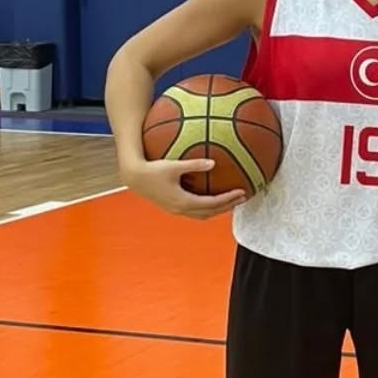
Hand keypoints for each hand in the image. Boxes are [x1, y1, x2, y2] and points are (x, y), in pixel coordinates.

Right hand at [122, 156, 247, 220]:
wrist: (135, 178)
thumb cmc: (153, 170)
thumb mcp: (174, 166)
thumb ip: (194, 164)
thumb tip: (213, 163)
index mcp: (184, 201)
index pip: (212, 204)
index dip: (228, 199)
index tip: (242, 192)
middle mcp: (181, 209)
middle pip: (210, 212)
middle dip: (227, 206)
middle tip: (242, 198)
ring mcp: (177, 210)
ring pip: (203, 214)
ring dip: (218, 209)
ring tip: (230, 201)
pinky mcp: (173, 206)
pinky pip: (195, 211)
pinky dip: (207, 207)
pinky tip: (211, 197)